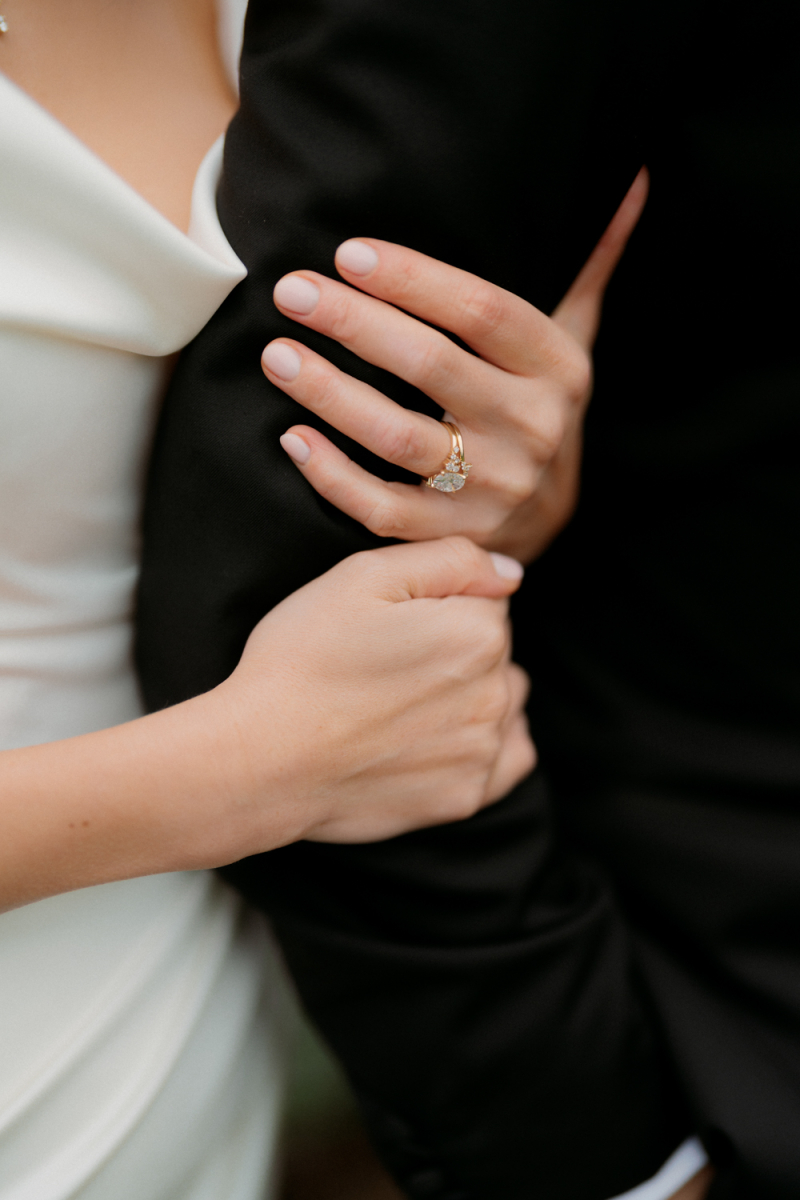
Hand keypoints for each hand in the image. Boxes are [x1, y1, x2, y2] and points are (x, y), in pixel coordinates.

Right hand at [214, 536, 534, 846]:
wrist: (260, 758)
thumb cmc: (302, 661)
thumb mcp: (362, 576)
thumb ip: (450, 559)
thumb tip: (509, 573)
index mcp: (478, 633)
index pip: (488, 602)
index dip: (440, 605)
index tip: (393, 625)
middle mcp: (494, 694)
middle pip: (498, 654)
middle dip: (458, 650)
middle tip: (389, 665)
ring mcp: (481, 752)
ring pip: (504, 704)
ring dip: (473, 697)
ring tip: (406, 703)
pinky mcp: (463, 797)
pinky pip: (507, 760)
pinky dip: (485, 747)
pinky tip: (439, 739)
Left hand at [262, 170, 647, 563]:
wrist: (552, 521)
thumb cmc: (542, 410)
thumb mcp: (572, 341)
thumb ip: (588, 265)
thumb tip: (629, 180)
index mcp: (557, 369)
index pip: (481, 311)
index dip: (414, 280)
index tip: (349, 254)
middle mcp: (531, 428)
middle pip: (432, 366)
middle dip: (354, 325)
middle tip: (292, 292)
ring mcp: (492, 489)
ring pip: (399, 438)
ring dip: (330, 395)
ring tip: (278, 355)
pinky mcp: (452, 535)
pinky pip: (382, 509)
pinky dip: (333, 477)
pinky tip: (292, 437)